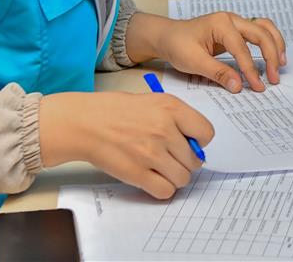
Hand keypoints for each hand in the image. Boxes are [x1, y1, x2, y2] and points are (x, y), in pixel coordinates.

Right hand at [39, 92, 211, 199]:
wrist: (86, 123)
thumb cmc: (117, 111)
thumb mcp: (153, 102)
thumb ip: (176, 119)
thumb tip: (195, 143)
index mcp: (171, 107)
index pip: (207, 133)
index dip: (200, 141)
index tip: (189, 142)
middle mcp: (164, 130)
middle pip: (195, 160)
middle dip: (186, 162)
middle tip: (171, 158)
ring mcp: (151, 153)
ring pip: (182, 178)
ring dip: (174, 176)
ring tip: (161, 168)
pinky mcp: (138, 173)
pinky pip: (165, 191)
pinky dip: (162, 189)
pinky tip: (152, 178)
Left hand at [126, 12, 285, 93]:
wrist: (167, 36)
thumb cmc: (177, 45)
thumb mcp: (193, 62)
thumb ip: (217, 73)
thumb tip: (238, 85)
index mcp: (220, 23)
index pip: (241, 48)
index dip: (250, 69)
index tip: (257, 86)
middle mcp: (231, 19)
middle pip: (261, 33)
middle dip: (271, 56)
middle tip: (273, 78)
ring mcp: (235, 22)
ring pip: (264, 27)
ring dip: (275, 44)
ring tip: (281, 64)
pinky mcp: (236, 30)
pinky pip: (259, 32)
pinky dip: (270, 42)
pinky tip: (274, 55)